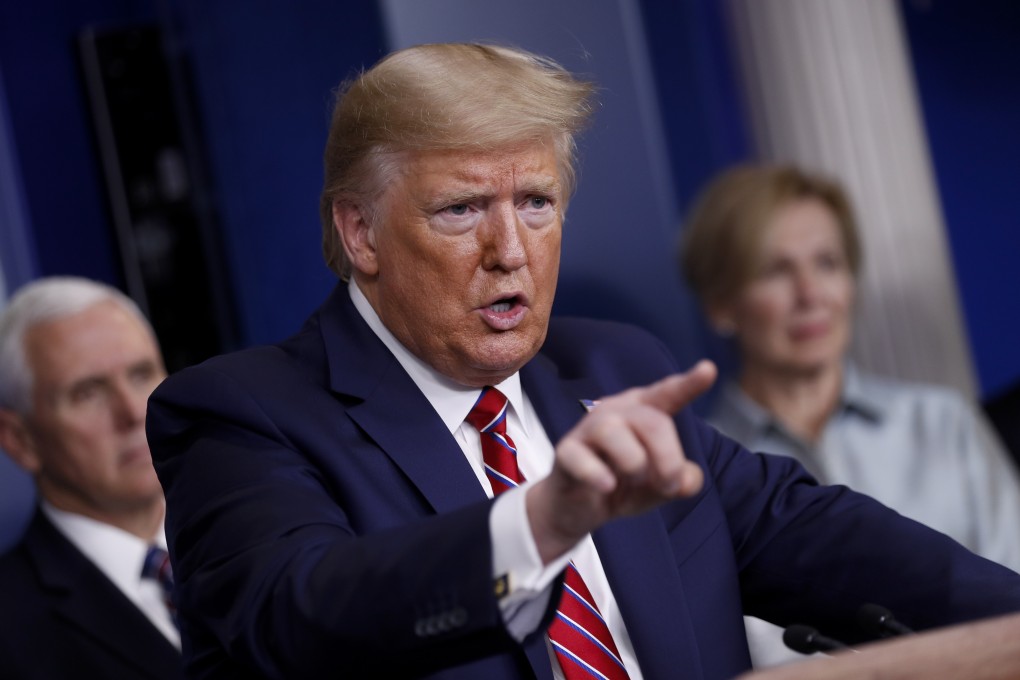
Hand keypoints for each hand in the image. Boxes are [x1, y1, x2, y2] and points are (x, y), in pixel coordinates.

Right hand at [526, 360, 715, 563]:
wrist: (580, 507)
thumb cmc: (624, 484)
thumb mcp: (662, 487)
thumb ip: (683, 480)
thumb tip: (686, 479)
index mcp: (644, 412)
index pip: (668, 394)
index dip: (688, 383)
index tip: (708, 370)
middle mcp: (616, 412)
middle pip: (652, 422)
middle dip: (668, 459)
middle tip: (670, 487)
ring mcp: (588, 429)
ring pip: (614, 432)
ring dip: (635, 464)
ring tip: (634, 481)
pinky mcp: (566, 451)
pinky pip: (580, 457)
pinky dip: (597, 474)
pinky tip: (606, 487)